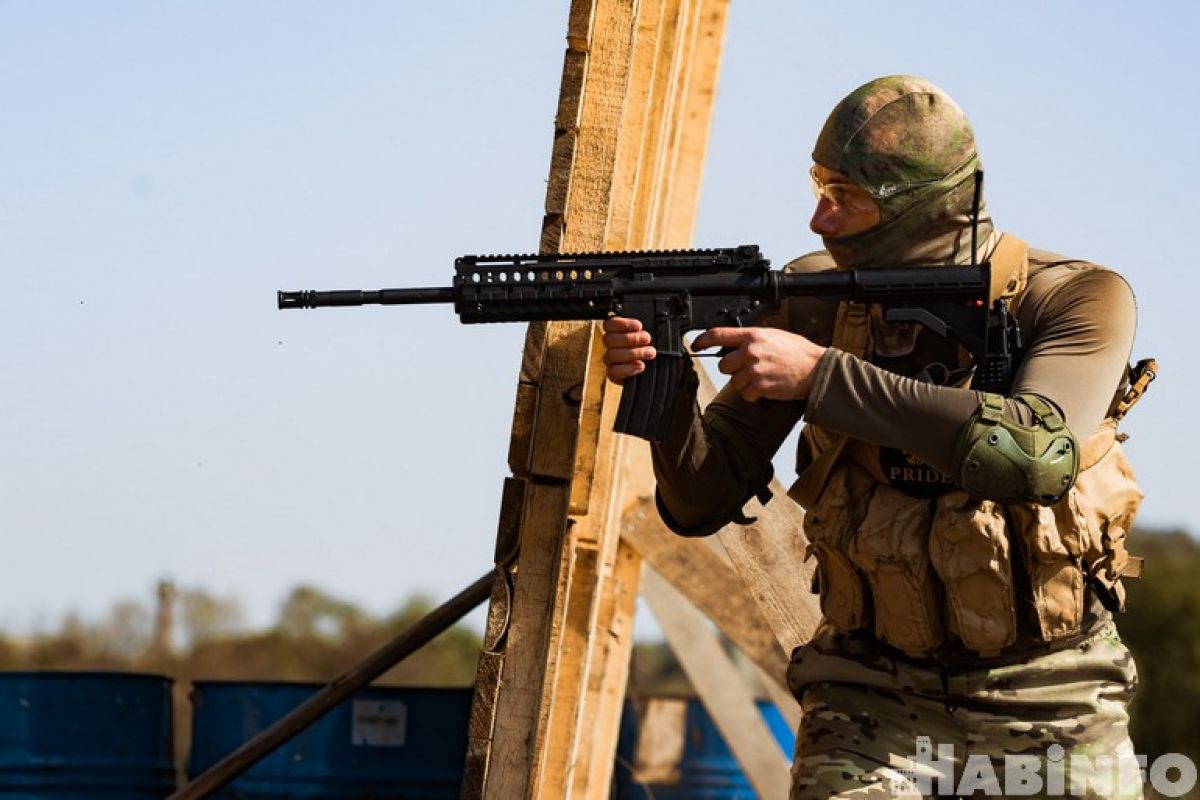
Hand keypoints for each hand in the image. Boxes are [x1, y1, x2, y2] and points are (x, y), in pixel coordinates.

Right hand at [601, 317, 655, 383]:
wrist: (655, 369)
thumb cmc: (650, 348)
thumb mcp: (649, 336)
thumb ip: (642, 330)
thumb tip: (643, 328)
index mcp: (616, 332)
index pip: (609, 324)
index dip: (622, 324)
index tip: (639, 326)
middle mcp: (611, 346)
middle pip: (609, 339)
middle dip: (630, 338)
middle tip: (647, 339)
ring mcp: (611, 361)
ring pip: (611, 355)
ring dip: (633, 353)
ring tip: (649, 353)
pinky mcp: (613, 375)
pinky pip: (613, 372)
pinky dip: (627, 369)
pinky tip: (640, 366)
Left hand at [692, 327, 825, 401]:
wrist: (816, 369)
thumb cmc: (797, 352)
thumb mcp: (773, 336)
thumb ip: (751, 339)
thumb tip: (733, 344)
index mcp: (753, 336)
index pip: (718, 335)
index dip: (703, 340)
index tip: (696, 344)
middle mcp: (751, 352)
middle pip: (723, 365)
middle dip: (732, 369)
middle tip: (747, 368)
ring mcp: (755, 371)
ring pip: (733, 382)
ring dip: (744, 383)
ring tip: (761, 377)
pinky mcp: (760, 387)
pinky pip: (745, 394)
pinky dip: (753, 394)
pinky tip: (765, 387)